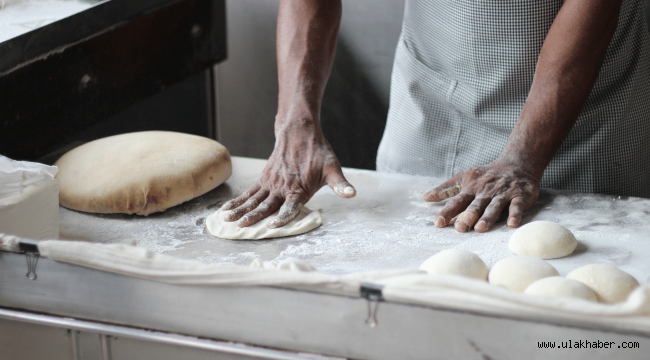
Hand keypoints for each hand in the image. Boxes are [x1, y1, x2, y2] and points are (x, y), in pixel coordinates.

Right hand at [221, 121, 355, 227]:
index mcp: (299, 189)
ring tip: (227, 220)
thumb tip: (352, 194)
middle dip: (253, 217)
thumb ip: (340, 185)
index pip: (290, 206)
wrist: (299, 132)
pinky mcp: (264, 179)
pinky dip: (238, 201)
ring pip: (254, 200)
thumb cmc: (318, 153)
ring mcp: (271, 183)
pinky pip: (249, 192)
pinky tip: (227, 210)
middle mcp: (283, 187)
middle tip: (241, 227)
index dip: (282, 216)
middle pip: (266, 205)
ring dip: (240, 210)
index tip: (272, 226)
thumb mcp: (333, 168)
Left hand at [422, 160, 539, 232]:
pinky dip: (515, 214)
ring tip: (480, 228)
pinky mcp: (519, 196)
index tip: (438, 223)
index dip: (447, 212)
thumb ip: (446, 189)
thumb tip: (425, 197)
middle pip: (475, 205)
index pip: (457, 201)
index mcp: (471, 188)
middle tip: (459, 228)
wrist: (517, 164)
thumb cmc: (486, 175)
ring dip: (487, 217)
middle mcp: (486, 192)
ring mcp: (503, 194)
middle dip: (467, 216)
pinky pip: (517, 206)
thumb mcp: (464, 177)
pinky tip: (512, 224)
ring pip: (494, 206)